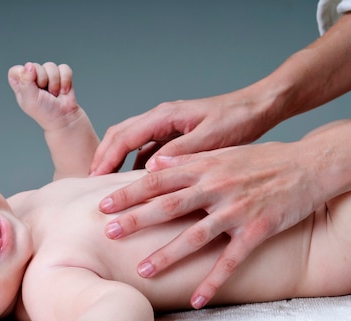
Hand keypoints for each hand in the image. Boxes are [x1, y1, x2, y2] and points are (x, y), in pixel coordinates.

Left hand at [8, 62, 79, 131]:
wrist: (64, 118)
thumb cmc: (45, 112)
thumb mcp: (30, 99)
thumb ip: (26, 82)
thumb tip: (29, 65)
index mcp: (21, 85)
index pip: (15, 70)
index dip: (23, 75)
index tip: (30, 85)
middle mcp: (33, 78)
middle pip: (35, 66)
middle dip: (43, 80)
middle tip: (44, 94)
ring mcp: (47, 75)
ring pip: (50, 66)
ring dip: (55, 82)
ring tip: (54, 94)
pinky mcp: (61, 74)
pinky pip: (64, 68)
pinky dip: (65, 80)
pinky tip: (63, 90)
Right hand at [89, 90, 275, 174]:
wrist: (259, 107)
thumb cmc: (238, 120)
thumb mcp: (210, 138)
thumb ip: (179, 152)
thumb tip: (148, 169)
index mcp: (165, 116)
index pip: (124, 137)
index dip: (107, 158)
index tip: (94, 180)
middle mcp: (161, 117)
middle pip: (119, 136)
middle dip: (103, 157)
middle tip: (91, 182)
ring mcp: (166, 125)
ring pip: (130, 141)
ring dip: (116, 160)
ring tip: (107, 184)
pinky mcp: (174, 134)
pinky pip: (146, 147)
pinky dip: (134, 162)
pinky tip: (135, 180)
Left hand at [99, 142, 322, 307]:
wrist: (310, 164)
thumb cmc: (261, 159)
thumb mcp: (222, 151)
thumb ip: (188, 159)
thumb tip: (155, 161)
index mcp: (204, 168)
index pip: (158, 180)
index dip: (129, 193)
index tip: (103, 206)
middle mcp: (216, 187)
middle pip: (169, 205)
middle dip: (136, 219)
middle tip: (109, 233)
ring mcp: (236, 209)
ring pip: (195, 235)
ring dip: (167, 255)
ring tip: (142, 271)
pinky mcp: (257, 229)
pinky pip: (231, 260)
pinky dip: (213, 281)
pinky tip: (196, 300)